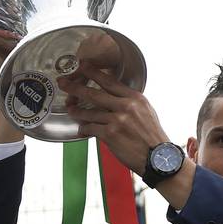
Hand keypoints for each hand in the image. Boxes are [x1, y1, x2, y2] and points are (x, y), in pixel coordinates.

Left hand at [58, 62, 195, 207]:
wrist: (159, 157)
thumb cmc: (153, 136)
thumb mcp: (146, 111)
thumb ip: (130, 102)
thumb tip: (115, 96)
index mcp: (135, 99)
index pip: (110, 81)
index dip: (94, 72)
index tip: (83, 66)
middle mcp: (125, 107)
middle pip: (94, 94)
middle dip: (75, 87)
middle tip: (63, 83)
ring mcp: (117, 121)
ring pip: (89, 112)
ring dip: (77, 111)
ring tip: (71, 109)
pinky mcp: (110, 135)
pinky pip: (90, 128)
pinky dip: (84, 129)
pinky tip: (82, 129)